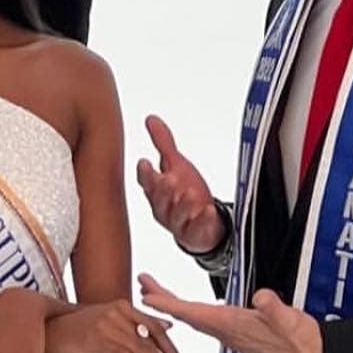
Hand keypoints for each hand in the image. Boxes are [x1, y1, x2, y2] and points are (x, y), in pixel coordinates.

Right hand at [45, 300, 184, 352]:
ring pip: (140, 348)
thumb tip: (166, 325)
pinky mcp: (95, 338)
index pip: (153, 325)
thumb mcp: (106, 320)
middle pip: (150, 337)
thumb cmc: (75, 329)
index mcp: (121, 306)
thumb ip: (133, 323)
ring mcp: (106, 324)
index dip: (169, 345)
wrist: (46, 330)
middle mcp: (116, 311)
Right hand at [135, 116, 223, 254]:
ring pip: (176, 216)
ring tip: (189, 195)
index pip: (146, 182)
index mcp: (156, 191)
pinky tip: (207, 210)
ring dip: (182, 205)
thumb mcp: (176, 164)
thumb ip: (163, 143)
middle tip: (169, 179)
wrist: (202, 222)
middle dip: (163, 191)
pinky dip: (202, 220)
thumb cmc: (186, 192)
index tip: (145, 162)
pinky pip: (197, 229)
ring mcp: (179, 223)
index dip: (145, 174)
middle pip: (159, 200)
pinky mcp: (194, 233)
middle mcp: (164, 208)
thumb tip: (151, 119)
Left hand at [137, 274, 322, 352]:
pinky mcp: (237, 332)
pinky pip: (203, 320)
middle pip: (184, 314)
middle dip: (161, 299)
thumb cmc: (300, 342)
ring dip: (172, 304)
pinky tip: (186, 308)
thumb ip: (275, 309)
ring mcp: (230, 333)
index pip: (191, 312)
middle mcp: (225, 330)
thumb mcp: (290, 321)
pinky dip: (189, 311)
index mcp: (231, 324)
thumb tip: (261, 297)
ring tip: (155, 292)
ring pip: (192, 317)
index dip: (167, 303)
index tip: (146, 295)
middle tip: (141, 282)